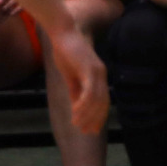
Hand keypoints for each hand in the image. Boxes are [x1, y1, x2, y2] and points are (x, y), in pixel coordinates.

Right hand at [43, 21, 109, 136]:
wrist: (63, 34)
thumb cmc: (66, 53)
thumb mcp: (70, 77)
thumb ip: (75, 91)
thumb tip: (76, 108)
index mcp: (99, 76)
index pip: (103, 101)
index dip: (99, 117)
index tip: (92, 130)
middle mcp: (102, 74)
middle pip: (103, 103)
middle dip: (95, 119)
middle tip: (85, 131)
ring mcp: (97, 71)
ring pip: (96, 100)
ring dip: (87, 114)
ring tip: (76, 124)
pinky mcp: (89, 69)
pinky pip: (89, 91)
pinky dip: (83, 104)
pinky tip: (75, 112)